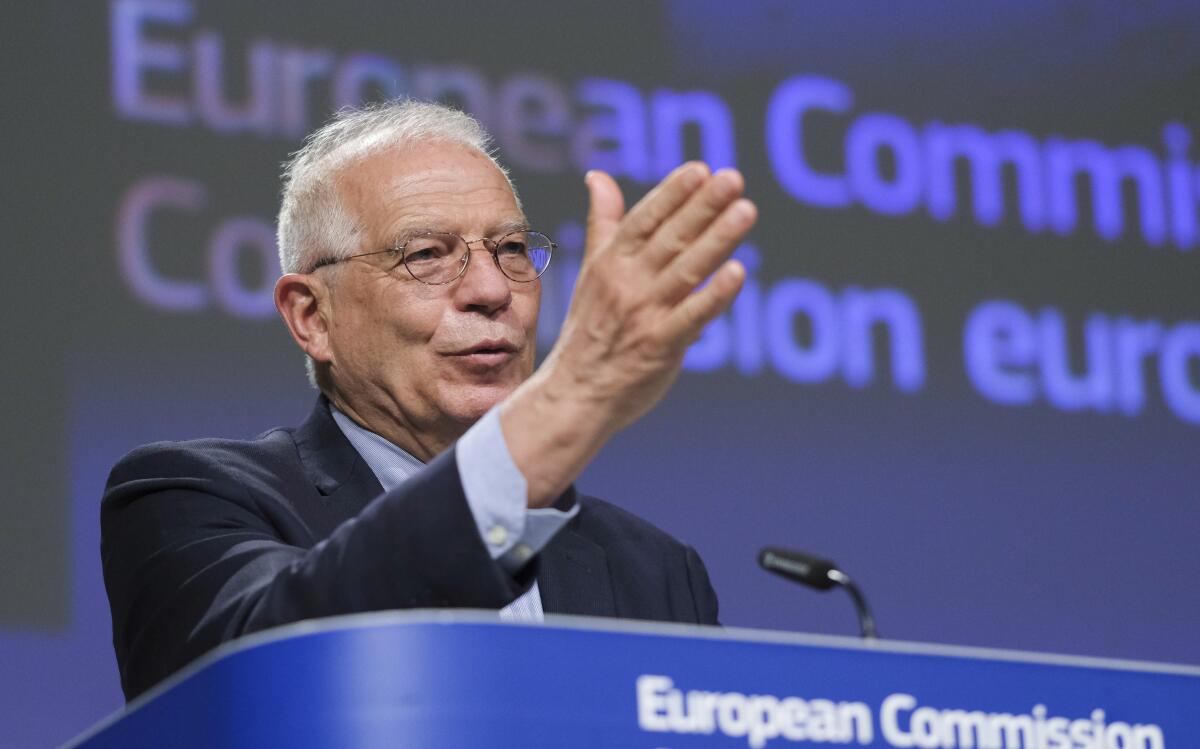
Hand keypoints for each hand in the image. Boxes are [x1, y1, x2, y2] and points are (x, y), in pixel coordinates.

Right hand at [502, 163, 756, 505]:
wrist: (575, 394)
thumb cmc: (589, 331)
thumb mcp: (591, 272)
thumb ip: (603, 223)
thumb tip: (597, 176)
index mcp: (609, 263)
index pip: (644, 219)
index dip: (672, 194)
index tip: (700, 169)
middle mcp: (626, 284)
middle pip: (670, 238)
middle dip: (702, 207)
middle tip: (732, 179)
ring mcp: (644, 314)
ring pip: (686, 270)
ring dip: (717, 240)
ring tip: (745, 211)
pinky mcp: (660, 346)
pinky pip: (692, 316)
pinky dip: (714, 295)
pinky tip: (738, 272)